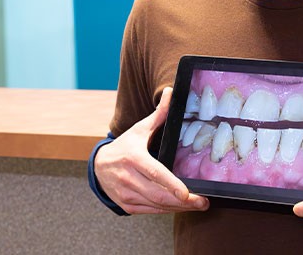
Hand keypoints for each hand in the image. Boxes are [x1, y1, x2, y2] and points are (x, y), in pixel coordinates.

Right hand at [94, 86, 209, 213]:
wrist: (99, 166)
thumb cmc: (124, 147)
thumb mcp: (139, 129)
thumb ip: (159, 114)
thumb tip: (171, 92)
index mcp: (133, 158)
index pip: (155, 173)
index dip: (171, 185)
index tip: (187, 194)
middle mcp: (128, 178)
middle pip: (159, 194)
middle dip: (183, 201)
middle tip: (203, 201)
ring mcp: (126, 194)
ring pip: (156, 205)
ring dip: (178, 208)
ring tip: (197, 205)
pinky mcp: (127, 205)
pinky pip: (150, 211)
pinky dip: (166, 210)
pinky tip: (180, 207)